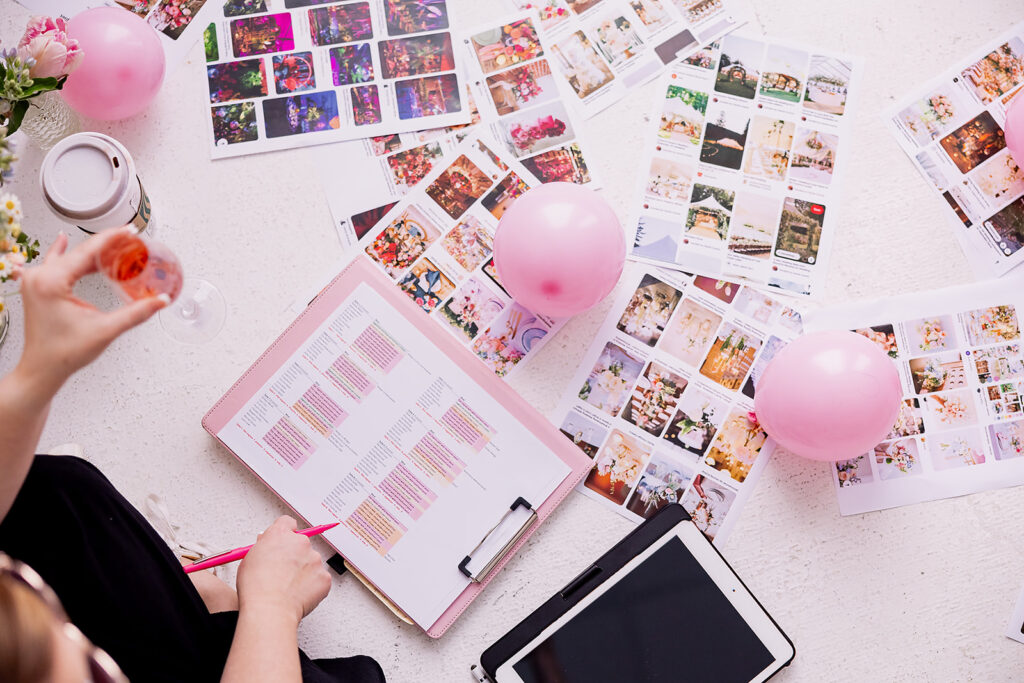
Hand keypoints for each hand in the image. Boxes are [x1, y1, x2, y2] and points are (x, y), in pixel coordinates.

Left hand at [14, 228, 167, 392]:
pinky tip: (63, 241)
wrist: (42, 370)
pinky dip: (63, 252)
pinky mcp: (36, 288)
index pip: (87, 251)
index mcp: (51, 282)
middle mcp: (39, 277)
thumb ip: (136, 313)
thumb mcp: (105, 330)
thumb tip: (159, 301)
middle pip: (79, 251)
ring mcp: (35, 281)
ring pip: (67, 256)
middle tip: (129, 239)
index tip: (129, 232)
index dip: (112, 239)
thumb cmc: (63, 353)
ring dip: (90, 250)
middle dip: (106, 244)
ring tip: (112, 244)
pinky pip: (51, 263)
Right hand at [236, 516, 331, 625]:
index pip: (287, 523)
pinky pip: (319, 579)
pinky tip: (298, 595)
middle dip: (295, 555)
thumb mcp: (248, 559)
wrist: (270, 609)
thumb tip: (268, 548)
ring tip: (287, 588)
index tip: (283, 542)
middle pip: (301, 543)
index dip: (285, 533)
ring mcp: (315, 559)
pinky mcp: (324, 577)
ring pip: (311, 562)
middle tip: (283, 572)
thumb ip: (263, 548)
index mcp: (280, 535)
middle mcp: (300, 543)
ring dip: (304, 571)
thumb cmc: (255, 588)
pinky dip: (312, 586)